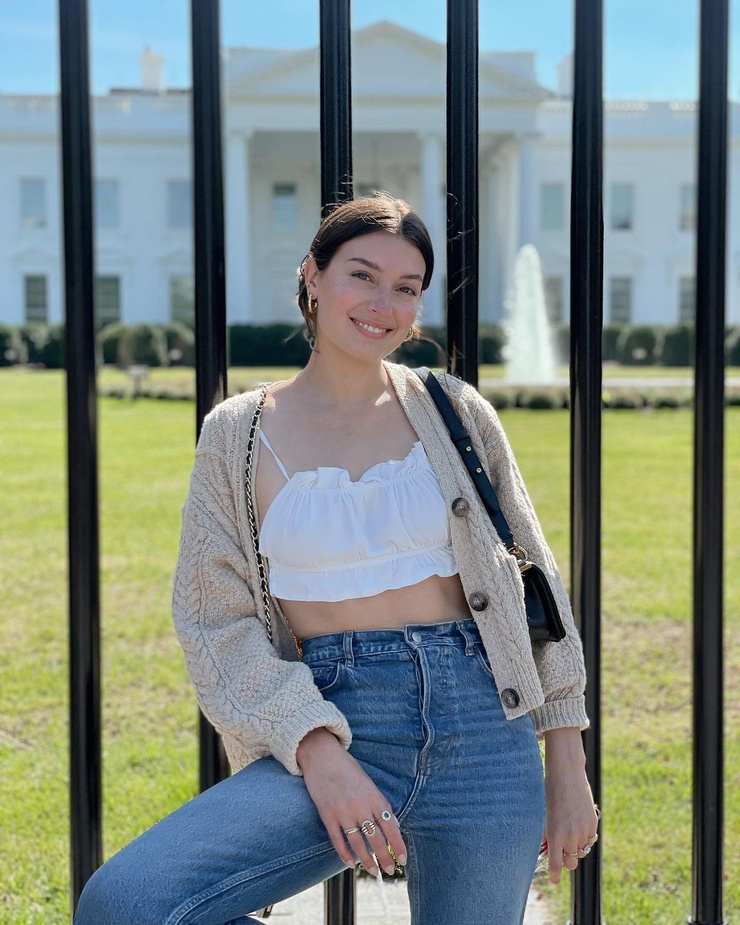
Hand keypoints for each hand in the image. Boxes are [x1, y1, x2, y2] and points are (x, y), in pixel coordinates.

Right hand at [296, 728, 406, 876]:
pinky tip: (350, 863)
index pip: (391, 827)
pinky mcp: (327, 815)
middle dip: (385, 858)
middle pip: (376, 840)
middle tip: (389, 871)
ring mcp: (343, 812)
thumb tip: (392, 827)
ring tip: (373, 871)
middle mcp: (360, 806)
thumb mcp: (369, 784)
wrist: (322, 755)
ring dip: (367, 861)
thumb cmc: (348, 769)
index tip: (403, 859)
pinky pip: (337, 840)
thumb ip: (379, 805)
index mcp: (374, 797)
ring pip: (358, 844)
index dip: (398, 845)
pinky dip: (344, 854)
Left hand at [543, 728, 598, 884]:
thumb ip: (548, 834)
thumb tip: (547, 849)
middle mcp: (570, 836)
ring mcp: (584, 831)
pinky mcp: (593, 824)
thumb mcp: (546, 815)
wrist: (567, 774)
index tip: (554, 879)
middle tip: (561, 851)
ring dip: (576, 847)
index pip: (556, 864)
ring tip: (569, 830)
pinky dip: (584, 836)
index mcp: (554, 834)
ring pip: (582, 851)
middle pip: (571, 862)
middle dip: (566, 859)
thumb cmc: (551, 792)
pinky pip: (590, 839)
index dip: (555, 874)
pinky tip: (578, 821)